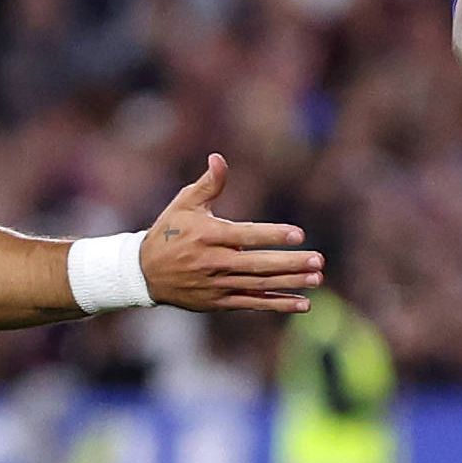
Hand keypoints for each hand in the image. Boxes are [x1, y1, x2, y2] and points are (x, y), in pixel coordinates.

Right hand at [140, 155, 321, 313]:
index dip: (273, 235)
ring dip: (290, 283)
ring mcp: (217, 285)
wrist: (143, 273)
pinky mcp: (219, 302)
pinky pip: (253, 304)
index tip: (299, 234)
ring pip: (259, 285)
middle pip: (257, 264)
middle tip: (318, 260)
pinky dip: (278, 305)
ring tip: (317, 278)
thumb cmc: (169, 232)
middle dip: (289, 264)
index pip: (246, 235)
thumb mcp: (185, 204)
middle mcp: (214, 262)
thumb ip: (208, 184)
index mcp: (208, 235)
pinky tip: (303, 303)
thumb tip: (218, 157)